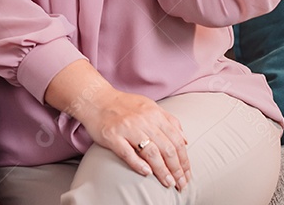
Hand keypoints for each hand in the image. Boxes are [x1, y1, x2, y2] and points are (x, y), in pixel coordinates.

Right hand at [76, 86, 190, 190]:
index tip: (187, 174)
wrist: (96, 99)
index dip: (184, 160)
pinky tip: (147, 173)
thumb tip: (185, 140)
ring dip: (162, 171)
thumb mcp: (149, 106)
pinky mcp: (112, 136)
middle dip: (176, 169)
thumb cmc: (124, 105)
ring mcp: (127, 128)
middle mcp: (143, 120)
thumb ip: (169, 120)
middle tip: (181, 184)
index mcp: (154, 113)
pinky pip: (127, 153)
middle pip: (166, 148)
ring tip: (168, 183)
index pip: (176, 140)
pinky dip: (138, 164)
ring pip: (151, 152)